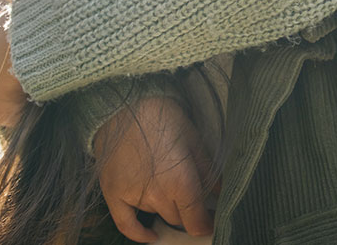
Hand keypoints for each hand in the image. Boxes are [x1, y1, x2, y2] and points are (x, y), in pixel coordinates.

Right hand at [95, 95, 215, 241]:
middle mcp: (158, 196)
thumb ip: (208, 171)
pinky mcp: (113, 194)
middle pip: (178, 218)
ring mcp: (133, 197)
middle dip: (187, 211)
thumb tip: (222, 191)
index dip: (206, 225)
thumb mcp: (193, 140)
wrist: (127, 105)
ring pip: (157, 214)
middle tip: (190, 197)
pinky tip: (151, 234)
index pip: (197, 222)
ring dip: (165, 206)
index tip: (210, 221)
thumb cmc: (164, 118)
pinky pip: (126, 226)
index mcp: (181, 183)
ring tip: (166, 185)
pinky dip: (140, 233)